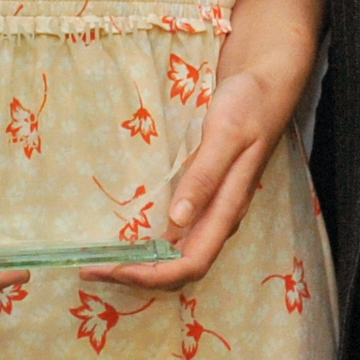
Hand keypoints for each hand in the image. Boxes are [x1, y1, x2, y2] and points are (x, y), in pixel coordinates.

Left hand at [82, 37, 306, 295]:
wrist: (268, 85)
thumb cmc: (249, 106)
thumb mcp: (225, 135)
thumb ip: (204, 176)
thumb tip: (177, 220)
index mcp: (228, 208)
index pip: (191, 263)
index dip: (151, 275)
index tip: (111, 269)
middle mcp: (221, 217)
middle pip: (181, 267)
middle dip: (138, 275)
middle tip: (91, 268)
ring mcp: (214, 209)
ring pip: (178, 255)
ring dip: (141, 263)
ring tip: (101, 258)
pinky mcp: (206, 197)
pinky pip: (177, 234)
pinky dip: (149, 243)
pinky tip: (126, 233)